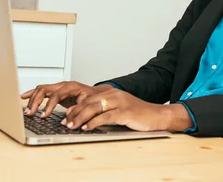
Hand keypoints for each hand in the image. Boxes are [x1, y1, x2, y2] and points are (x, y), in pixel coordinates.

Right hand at [21, 81, 113, 117]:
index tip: (43, 115)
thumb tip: (67, 118)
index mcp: (71, 87)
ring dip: (32, 99)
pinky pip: (41, 91)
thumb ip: (78, 110)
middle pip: (45, 89)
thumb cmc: (94, 99)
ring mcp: (59, 87)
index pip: (56, 94)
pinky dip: (32, 94)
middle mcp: (63, 85)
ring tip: (27, 111)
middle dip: (36, 101)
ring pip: (41, 89)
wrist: (98, 95)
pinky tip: (23, 97)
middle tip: (31, 113)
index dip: (49, 105)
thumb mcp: (89, 105)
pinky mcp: (56, 92)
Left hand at [62, 89, 192, 131]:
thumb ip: (105, 111)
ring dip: (81, 118)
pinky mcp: (126, 112)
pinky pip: (106, 117)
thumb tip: (87, 119)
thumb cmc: (138, 115)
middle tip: (65, 122)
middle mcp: (115, 95)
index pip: (88, 98)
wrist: (157, 116)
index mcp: (112, 93)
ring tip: (72, 126)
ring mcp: (121, 102)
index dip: (75, 107)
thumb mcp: (119, 110)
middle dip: (74, 113)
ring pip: (95, 108)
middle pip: (89, 102)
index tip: (66, 116)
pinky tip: (87, 128)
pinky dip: (94, 123)